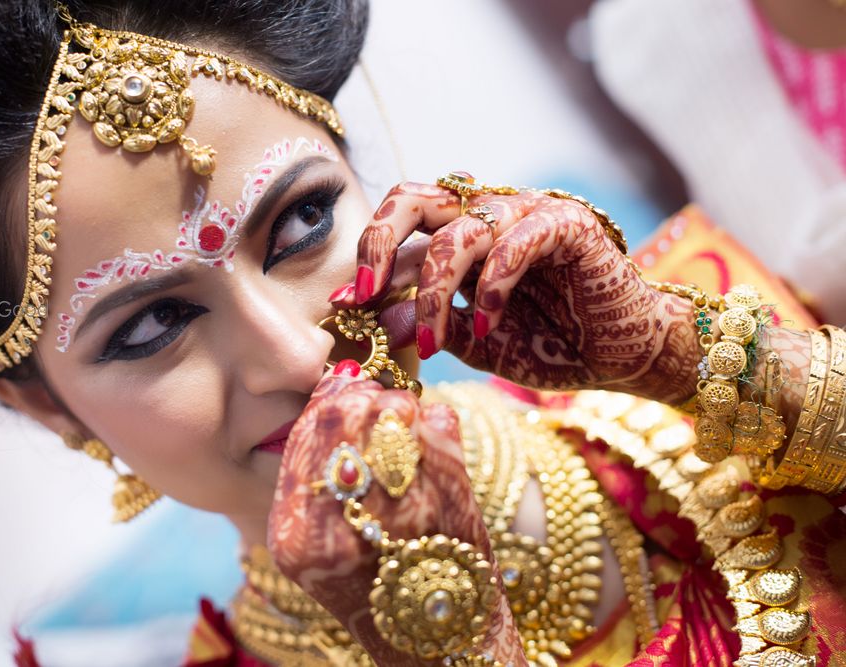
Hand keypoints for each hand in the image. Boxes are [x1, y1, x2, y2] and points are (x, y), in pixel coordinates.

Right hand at [268, 364, 523, 664]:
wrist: (431, 639)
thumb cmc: (370, 580)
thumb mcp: (315, 542)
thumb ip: (314, 473)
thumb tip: (337, 382)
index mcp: (296, 533)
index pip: (308, 432)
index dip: (332, 398)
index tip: (347, 389)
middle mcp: (341, 524)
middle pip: (348, 415)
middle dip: (368, 396)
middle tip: (382, 403)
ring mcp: (398, 514)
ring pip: (396, 414)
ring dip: (404, 408)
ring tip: (408, 427)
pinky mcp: (450, 506)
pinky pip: (441, 424)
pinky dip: (437, 421)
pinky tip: (433, 438)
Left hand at [332, 181, 700, 404]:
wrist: (622, 357)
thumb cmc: (551, 346)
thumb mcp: (475, 343)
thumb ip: (430, 325)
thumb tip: (377, 315)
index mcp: (462, 238)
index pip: (400, 232)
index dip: (366, 261)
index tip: (344, 304)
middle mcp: (488, 216)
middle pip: (414, 198)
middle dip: (378, 241)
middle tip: (364, 292)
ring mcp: (528, 214)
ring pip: (458, 229)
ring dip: (434, 290)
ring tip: (434, 339)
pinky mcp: (568, 224)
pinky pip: (516, 240)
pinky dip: (492, 284)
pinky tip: (487, 321)